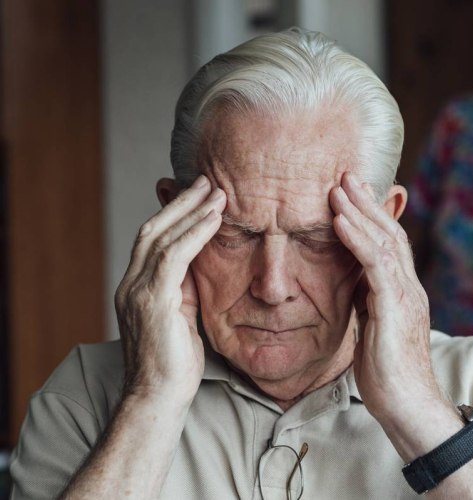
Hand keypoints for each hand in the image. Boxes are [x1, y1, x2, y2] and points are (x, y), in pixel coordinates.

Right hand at [114, 175, 225, 406]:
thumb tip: (201, 265)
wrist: (158, 398)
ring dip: (191, 210)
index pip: (152, 239)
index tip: (197, 194)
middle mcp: (131, 284)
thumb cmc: (175, 364)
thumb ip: (185, 289)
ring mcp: (138, 291)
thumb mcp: (182, 317)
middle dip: (180, 202)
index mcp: (137, 287)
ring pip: (161, 236)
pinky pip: (173, 256)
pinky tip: (214, 218)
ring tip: (216, 192)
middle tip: (207, 181)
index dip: (173, 213)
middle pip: (153, 229)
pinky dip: (195, 233)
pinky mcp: (152, 301)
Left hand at [329, 173, 440, 422]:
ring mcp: (406, 296)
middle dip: (367, 202)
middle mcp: (410, 288)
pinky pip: (375, 265)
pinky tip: (340, 221)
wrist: (408, 409)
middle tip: (346, 175)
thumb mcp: (374, 329)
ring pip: (385, 242)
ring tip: (338, 187)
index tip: (352, 193)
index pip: (390, 245)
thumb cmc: (389, 376)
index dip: (373, 217)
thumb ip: (369, 302)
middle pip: (391, 233)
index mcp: (404, 293)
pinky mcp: (395, 309)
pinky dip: (358, 239)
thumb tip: (355, 283)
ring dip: (360, 212)